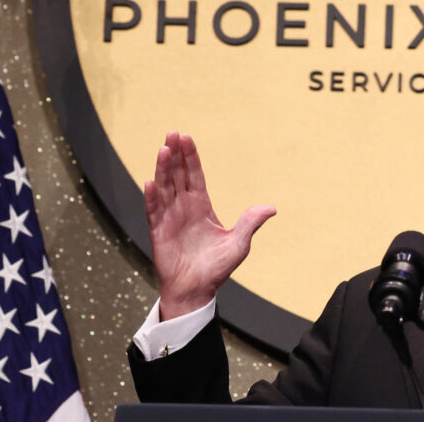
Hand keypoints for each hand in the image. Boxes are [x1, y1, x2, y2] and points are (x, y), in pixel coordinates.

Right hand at [145, 132, 275, 320]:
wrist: (197, 291)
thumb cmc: (216, 268)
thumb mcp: (239, 243)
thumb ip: (250, 223)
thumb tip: (272, 208)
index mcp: (201, 207)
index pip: (194, 176)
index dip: (191, 157)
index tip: (186, 137)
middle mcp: (183, 208)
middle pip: (177, 175)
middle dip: (175, 155)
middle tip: (172, 133)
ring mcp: (169, 219)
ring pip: (164, 188)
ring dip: (162, 169)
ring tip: (163, 149)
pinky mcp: (158, 232)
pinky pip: (153, 211)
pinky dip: (152, 197)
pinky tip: (150, 182)